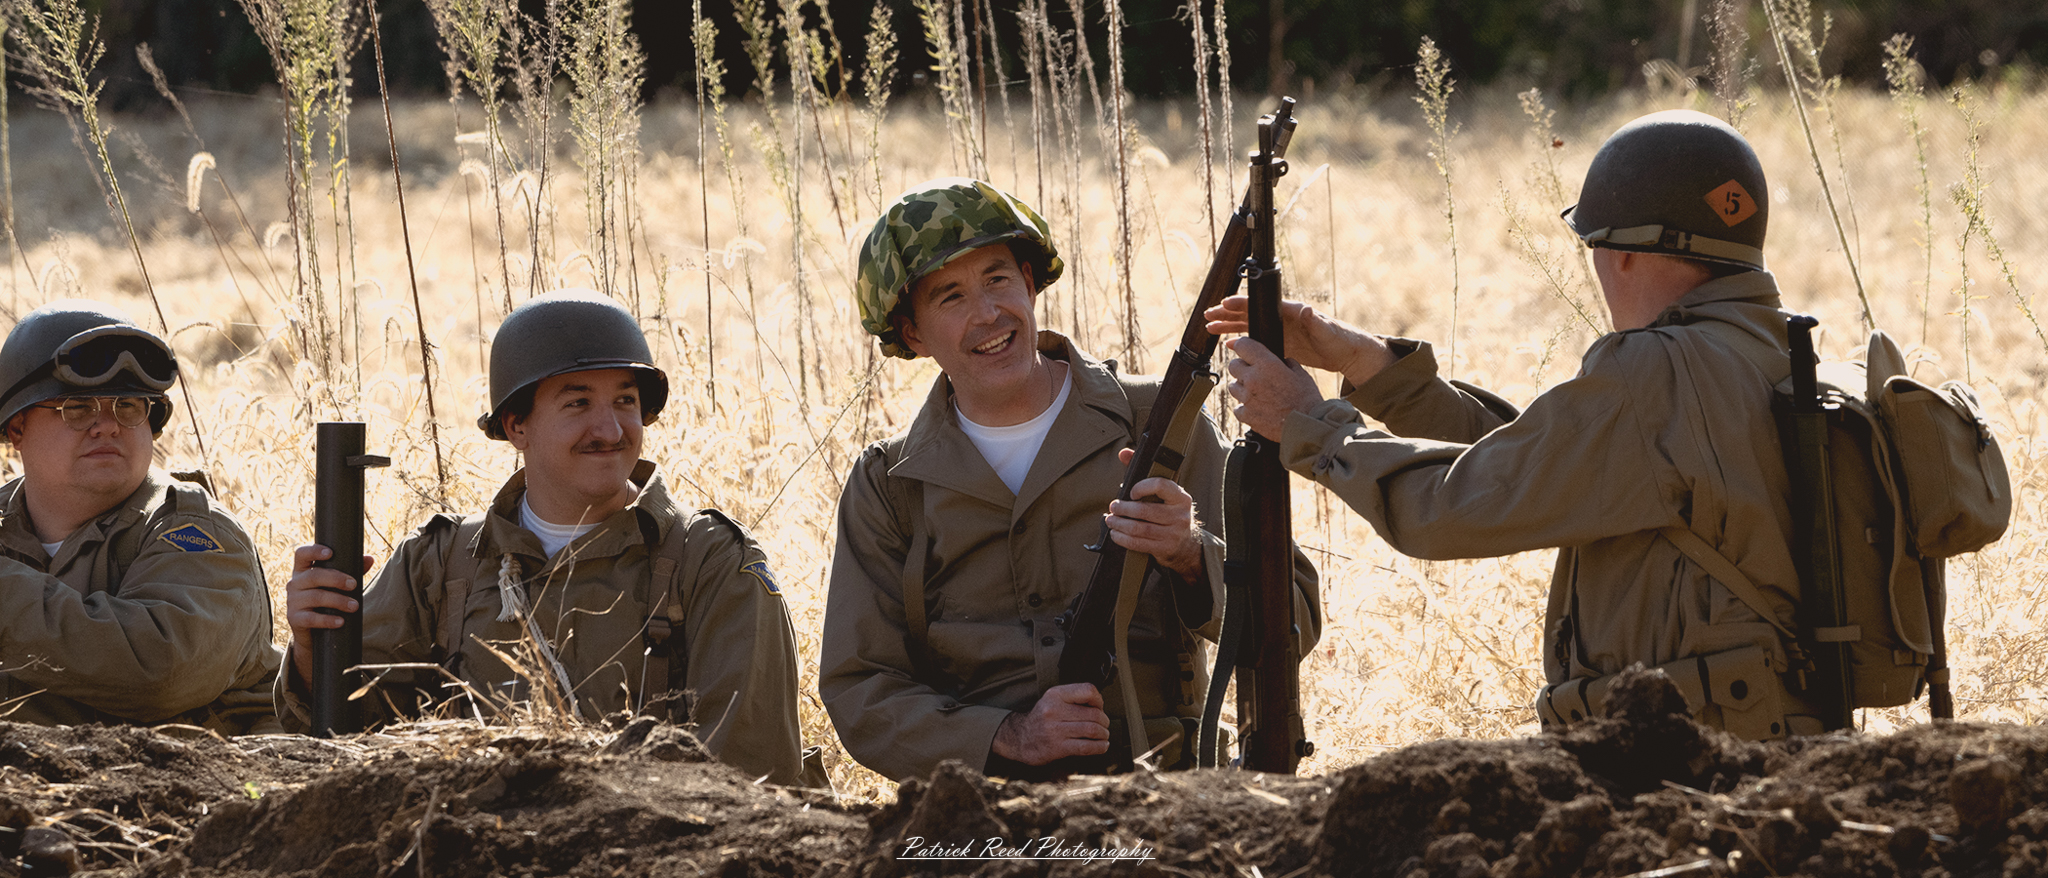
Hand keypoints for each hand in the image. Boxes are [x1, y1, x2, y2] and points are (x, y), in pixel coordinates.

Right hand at [285, 544, 374, 687]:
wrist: (313, 632)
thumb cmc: (327, 601)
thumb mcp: (337, 585)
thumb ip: (352, 571)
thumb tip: (369, 559)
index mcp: (303, 570)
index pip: (301, 554)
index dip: (313, 551)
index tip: (330, 553)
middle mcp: (294, 583)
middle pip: (313, 576)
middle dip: (336, 579)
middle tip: (354, 585)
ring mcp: (292, 601)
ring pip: (315, 597)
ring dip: (338, 601)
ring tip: (354, 606)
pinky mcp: (294, 619)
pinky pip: (311, 618)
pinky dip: (327, 620)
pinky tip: (340, 621)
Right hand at [991, 683, 1110, 764]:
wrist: (1020, 738)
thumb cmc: (1042, 719)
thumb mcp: (1053, 699)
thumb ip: (1073, 698)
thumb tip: (1100, 704)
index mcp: (1055, 694)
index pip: (1088, 690)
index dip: (1099, 700)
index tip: (1099, 707)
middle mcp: (1054, 710)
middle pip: (1094, 714)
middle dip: (1104, 721)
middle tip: (1104, 725)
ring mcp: (1055, 730)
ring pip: (1092, 730)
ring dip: (1103, 734)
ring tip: (1103, 735)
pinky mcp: (1057, 747)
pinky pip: (1086, 747)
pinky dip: (1099, 747)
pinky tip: (1102, 746)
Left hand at [1107, 448, 1203, 580]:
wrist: (1186, 544)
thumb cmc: (1168, 512)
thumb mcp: (1162, 494)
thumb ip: (1143, 471)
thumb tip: (1123, 452)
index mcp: (1180, 497)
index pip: (1161, 486)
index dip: (1142, 487)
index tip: (1131, 492)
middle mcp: (1180, 515)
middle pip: (1145, 510)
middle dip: (1124, 509)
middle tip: (1113, 506)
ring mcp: (1173, 533)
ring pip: (1140, 528)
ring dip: (1120, 524)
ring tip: (1110, 520)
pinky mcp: (1165, 549)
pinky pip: (1139, 543)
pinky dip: (1123, 539)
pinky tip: (1115, 533)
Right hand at [1204, 294, 1394, 385]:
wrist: (1346, 352)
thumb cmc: (1339, 338)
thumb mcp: (1326, 329)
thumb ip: (1314, 320)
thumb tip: (1305, 309)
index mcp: (1290, 311)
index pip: (1260, 305)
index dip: (1242, 303)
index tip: (1225, 303)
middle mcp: (1281, 318)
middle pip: (1249, 313)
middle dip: (1227, 314)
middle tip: (1209, 315)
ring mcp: (1280, 331)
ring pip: (1248, 326)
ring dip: (1229, 326)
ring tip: (1211, 328)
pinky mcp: (1280, 343)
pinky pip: (1255, 341)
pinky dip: (1241, 341)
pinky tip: (1229, 345)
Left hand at [1224, 337, 1325, 438]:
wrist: (1307, 426)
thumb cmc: (1307, 400)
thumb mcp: (1300, 373)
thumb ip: (1285, 363)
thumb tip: (1279, 360)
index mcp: (1267, 365)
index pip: (1242, 345)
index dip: (1243, 346)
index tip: (1244, 349)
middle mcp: (1253, 379)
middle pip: (1233, 366)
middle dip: (1242, 367)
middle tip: (1255, 374)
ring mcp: (1247, 399)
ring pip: (1233, 387)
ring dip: (1243, 387)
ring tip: (1258, 393)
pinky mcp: (1246, 416)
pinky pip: (1238, 407)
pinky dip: (1245, 407)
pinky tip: (1258, 408)